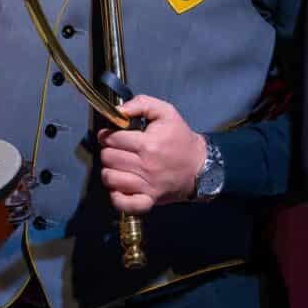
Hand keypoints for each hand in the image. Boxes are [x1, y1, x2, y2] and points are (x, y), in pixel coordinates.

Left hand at [97, 96, 207, 213]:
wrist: (200, 166)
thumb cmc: (181, 139)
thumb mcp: (166, 112)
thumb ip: (141, 104)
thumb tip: (119, 110)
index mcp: (148, 144)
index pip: (112, 139)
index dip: (107, 135)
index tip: (110, 135)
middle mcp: (146, 166)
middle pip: (108, 158)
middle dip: (108, 151)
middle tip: (116, 149)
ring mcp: (147, 185)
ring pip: (110, 178)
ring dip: (109, 171)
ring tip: (117, 165)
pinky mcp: (149, 199)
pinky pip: (124, 204)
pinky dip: (117, 197)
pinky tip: (119, 187)